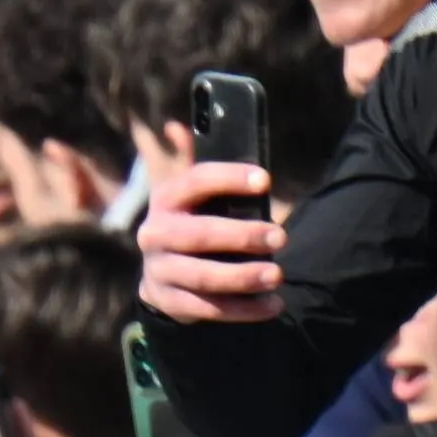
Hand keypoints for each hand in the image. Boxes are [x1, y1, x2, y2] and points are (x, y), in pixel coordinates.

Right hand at [136, 161, 286, 323]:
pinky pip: (208, 308)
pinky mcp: (169, 302)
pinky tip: (271, 305)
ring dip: (243, 277)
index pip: (194, 182)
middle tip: (281, 237)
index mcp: (166, 199)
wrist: (161, 274)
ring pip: (202, 276)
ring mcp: (160, 270)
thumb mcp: (189, 193)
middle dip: (242, 236)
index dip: (229, 179)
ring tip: (277, 275)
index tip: (265, 181)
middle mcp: (155, 234)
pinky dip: (242, 310)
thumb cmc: (190, 222)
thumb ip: (192, 161)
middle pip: (199, 235)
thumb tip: (175, 126)